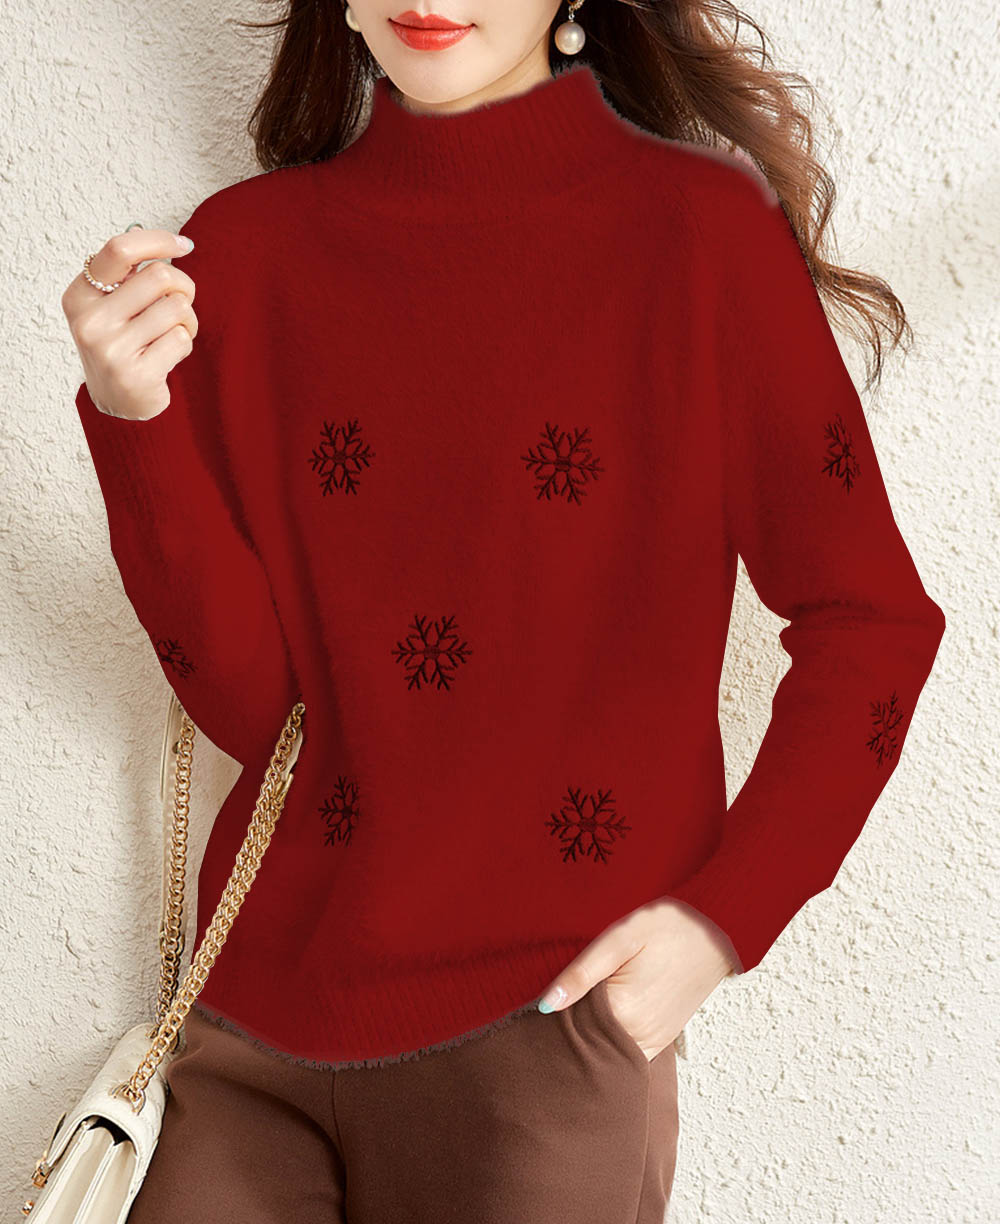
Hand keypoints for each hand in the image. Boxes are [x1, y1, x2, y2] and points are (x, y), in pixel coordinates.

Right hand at [61, 227, 198, 420]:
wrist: (118, 400)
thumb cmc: (122, 343)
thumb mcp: (112, 305)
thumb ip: (130, 276)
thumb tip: (176, 244)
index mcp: (80, 295)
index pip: (120, 250)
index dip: (158, 241)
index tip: (183, 244)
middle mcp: (90, 321)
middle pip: (159, 276)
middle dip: (183, 286)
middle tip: (181, 302)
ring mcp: (111, 350)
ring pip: (176, 308)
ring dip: (187, 319)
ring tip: (173, 332)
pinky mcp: (137, 375)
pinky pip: (182, 339)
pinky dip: (185, 343)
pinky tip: (168, 355)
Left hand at [536, 897, 740, 1059]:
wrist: (717, 929)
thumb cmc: (668, 927)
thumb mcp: (620, 938)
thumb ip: (581, 974)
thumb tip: (545, 1006)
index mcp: (624, 1015)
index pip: (570, 1036)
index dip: (549, 1025)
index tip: (532, 1015)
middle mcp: (640, 1039)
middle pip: (589, 1051)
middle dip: (567, 1039)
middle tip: (548, 1018)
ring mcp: (654, 1043)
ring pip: (609, 1058)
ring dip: (589, 1045)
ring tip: (572, 1019)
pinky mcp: (662, 1039)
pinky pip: (628, 1055)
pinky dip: (610, 1046)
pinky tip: (598, 1025)